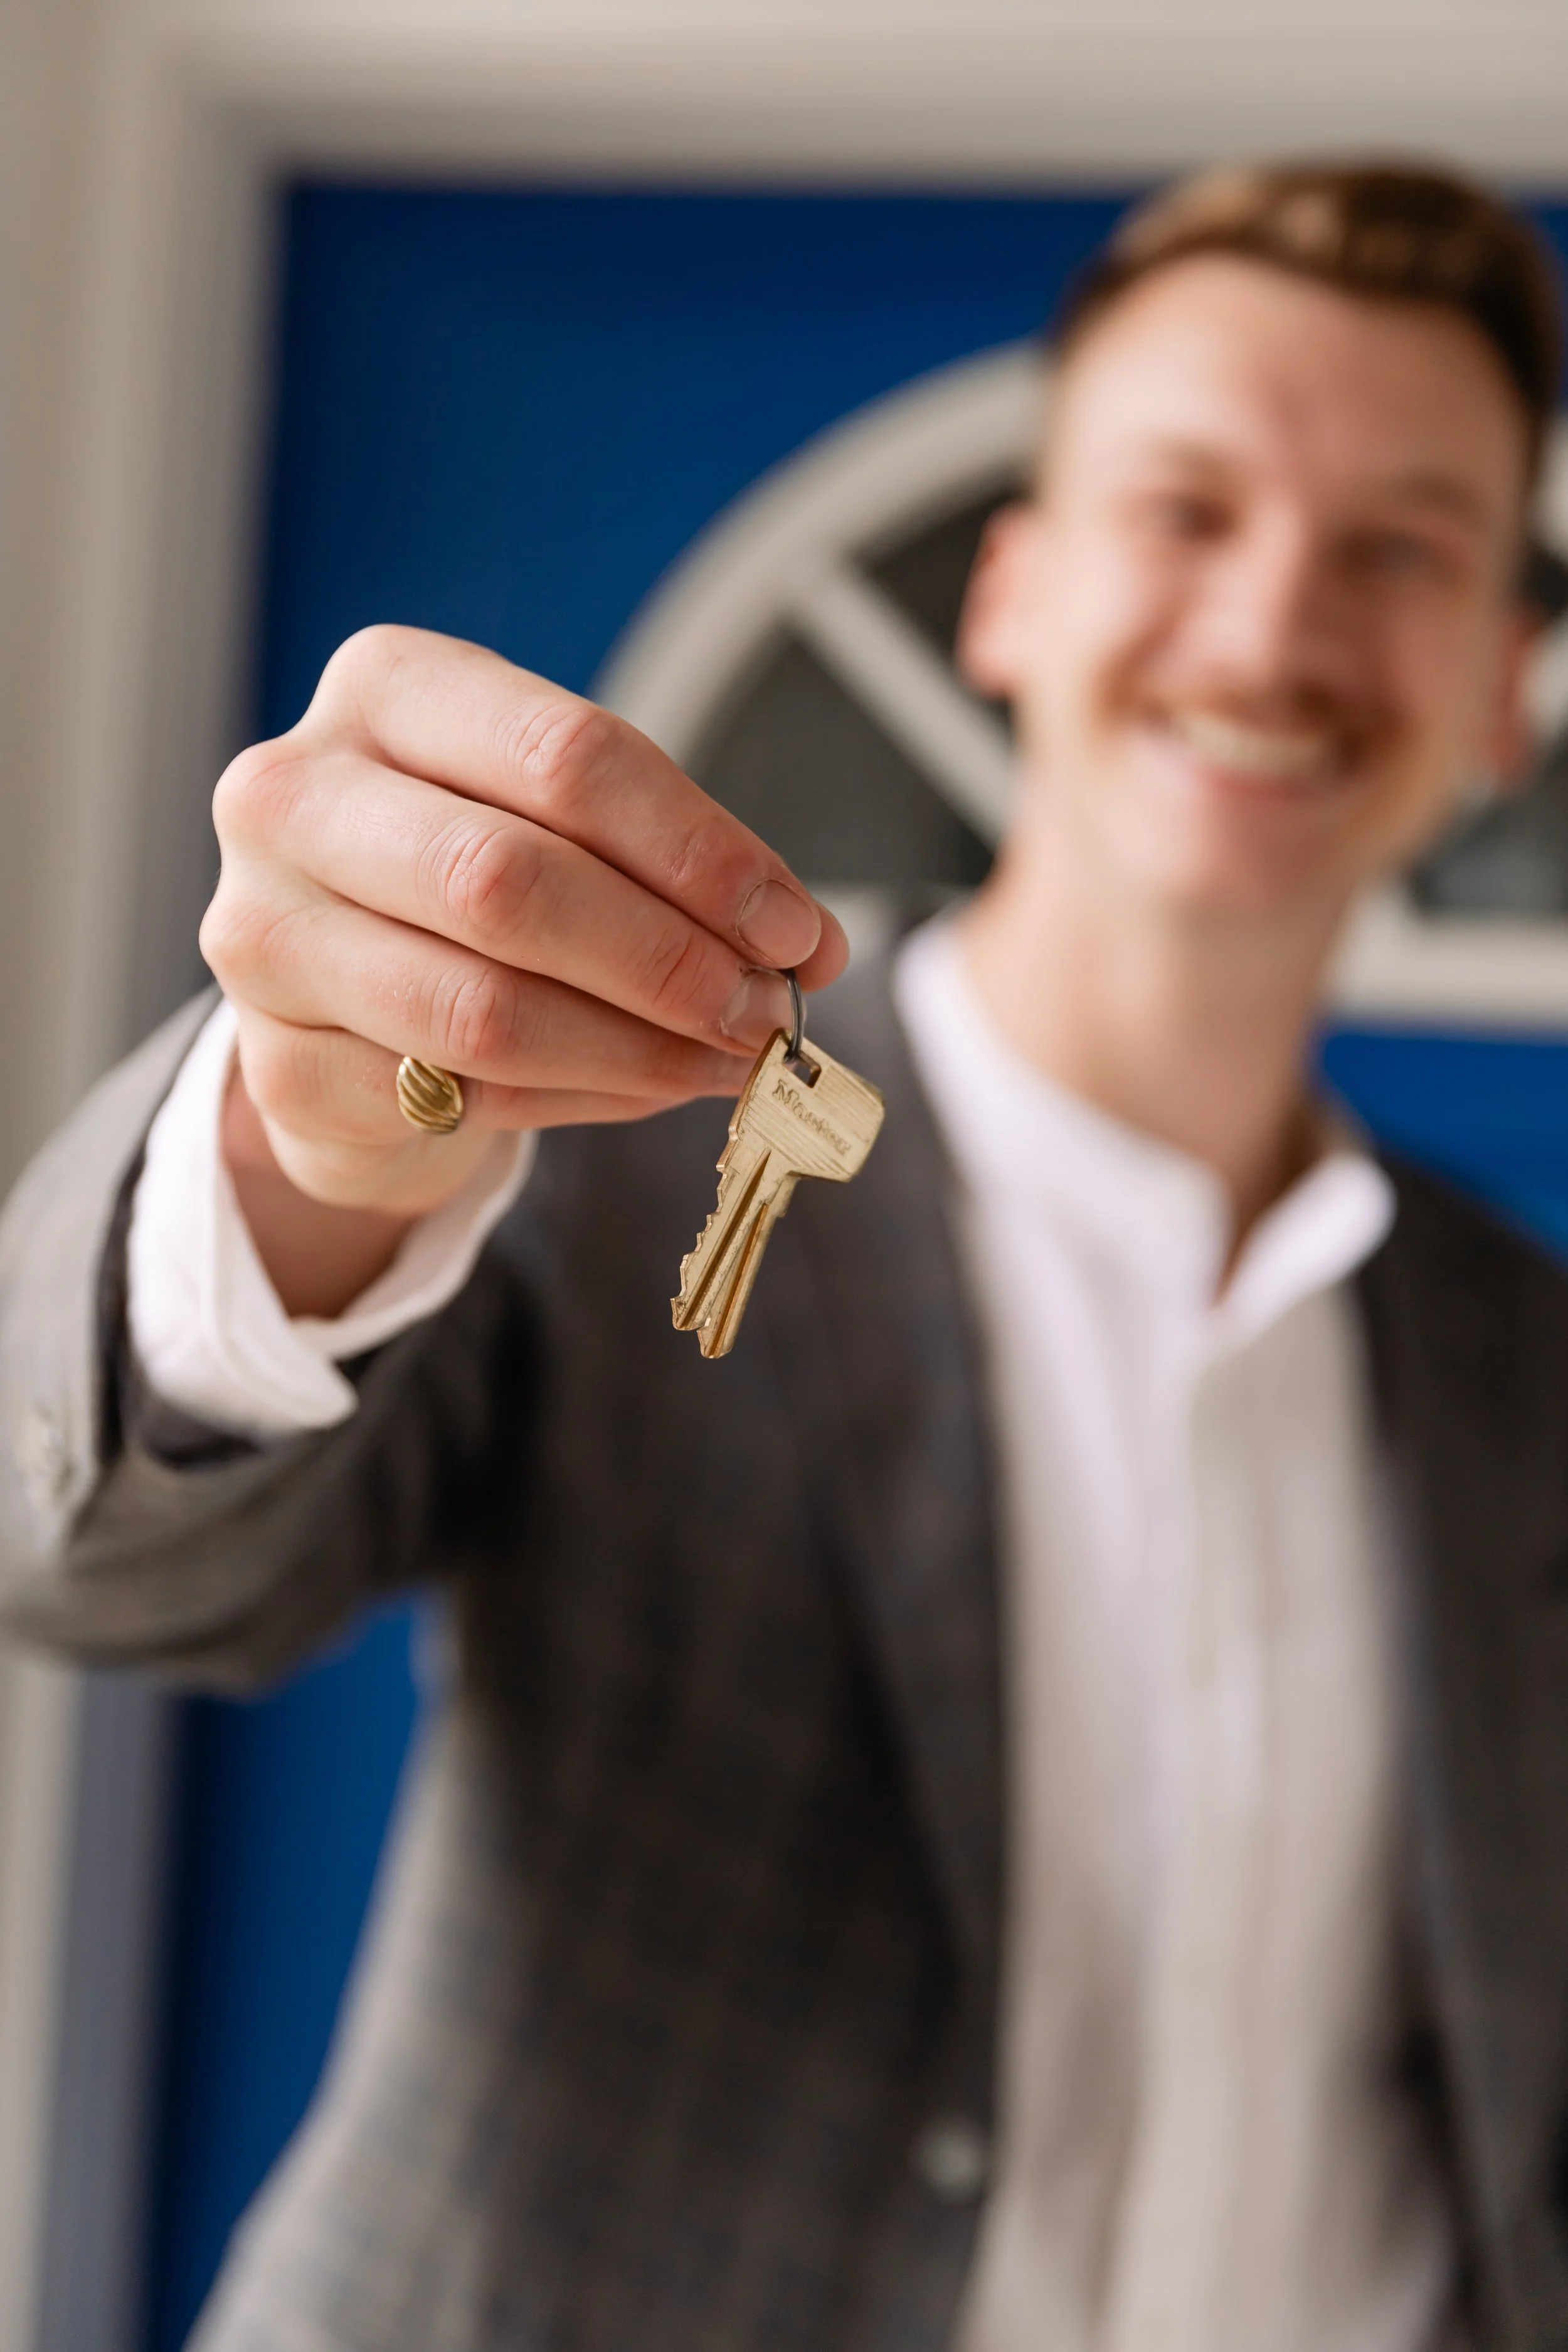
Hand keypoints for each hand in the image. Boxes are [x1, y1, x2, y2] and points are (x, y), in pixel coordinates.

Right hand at [201, 626, 846, 1236]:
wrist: (345, 998)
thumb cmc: (474, 886)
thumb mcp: (569, 829)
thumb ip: (674, 868)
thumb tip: (807, 946)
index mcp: (385, 689)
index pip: (563, 755)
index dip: (697, 851)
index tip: (792, 929)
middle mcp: (296, 796)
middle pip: (510, 880)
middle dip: (668, 959)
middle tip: (764, 1013)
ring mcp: (265, 934)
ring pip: (484, 1008)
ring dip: (638, 1048)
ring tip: (726, 1061)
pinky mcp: (275, 1064)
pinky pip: (459, 1096)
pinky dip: (579, 1100)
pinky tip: (641, 1087)